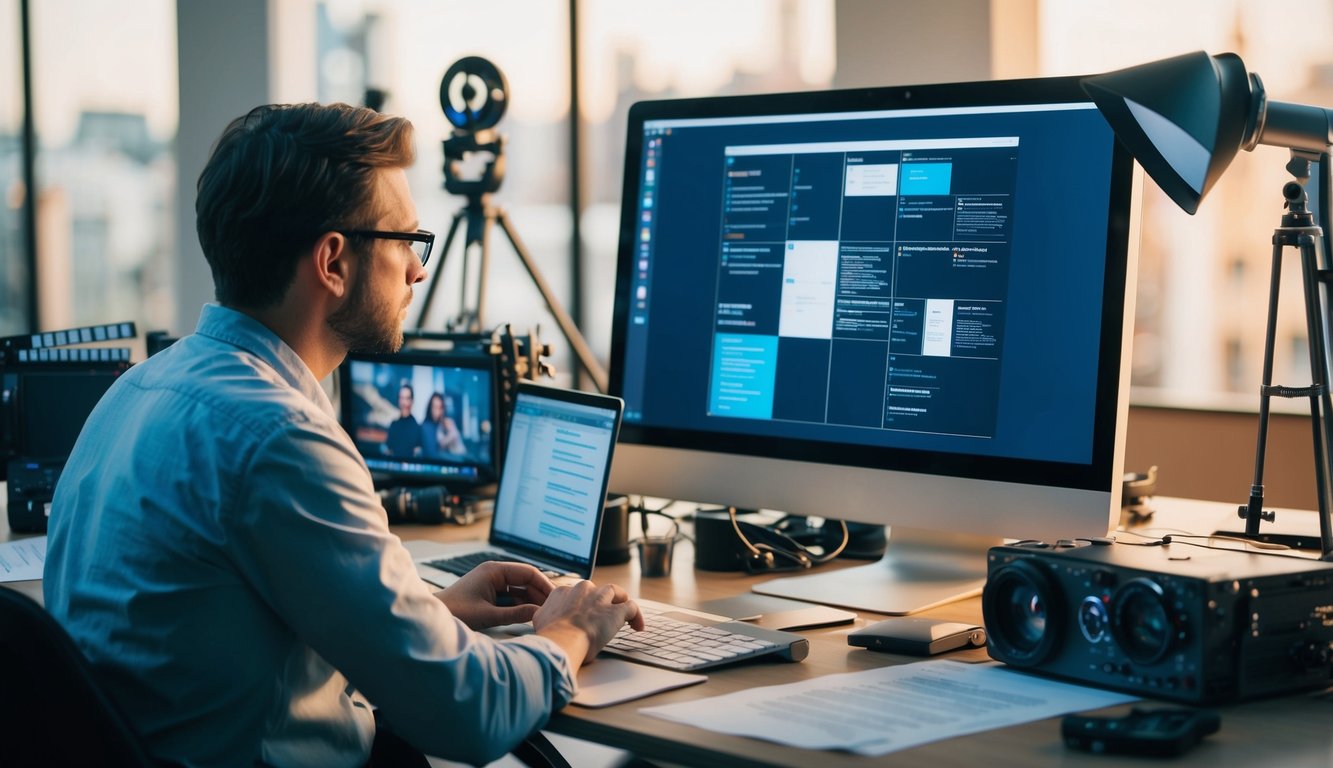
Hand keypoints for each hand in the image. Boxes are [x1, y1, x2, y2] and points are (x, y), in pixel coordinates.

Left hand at [438, 561, 554, 629]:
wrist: (435, 617)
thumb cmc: (456, 612)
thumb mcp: (489, 615)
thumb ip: (516, 614)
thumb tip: (539, 613)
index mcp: (494, 570)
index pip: (528, 572)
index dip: (544, 584)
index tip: (556, 597)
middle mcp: (494, 572)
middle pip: (525, 579)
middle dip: (539, 592)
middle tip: (554, 607)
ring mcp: (491, 581)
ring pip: (519, 587)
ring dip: (530, 599)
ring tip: (544, 612)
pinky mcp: (489, 591)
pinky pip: (511, 594)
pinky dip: (520, 603)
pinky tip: (529, 613)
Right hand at [532, 580, 643, 666]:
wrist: (562, 640)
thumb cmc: (550, 636)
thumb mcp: (539, 620)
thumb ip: (544, 614)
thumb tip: (542, 617)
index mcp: (563, 592)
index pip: (575, 593)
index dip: (581, 604)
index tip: (582, 615)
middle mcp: (583, 590)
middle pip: (595, 590)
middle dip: (599, 602)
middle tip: (600, 617)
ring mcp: (600, 598)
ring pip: (615, 592)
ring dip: (620, 600)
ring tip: (623, 613)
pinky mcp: (616, 611)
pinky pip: (631, 607)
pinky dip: (636, 616)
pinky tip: (637, 626)